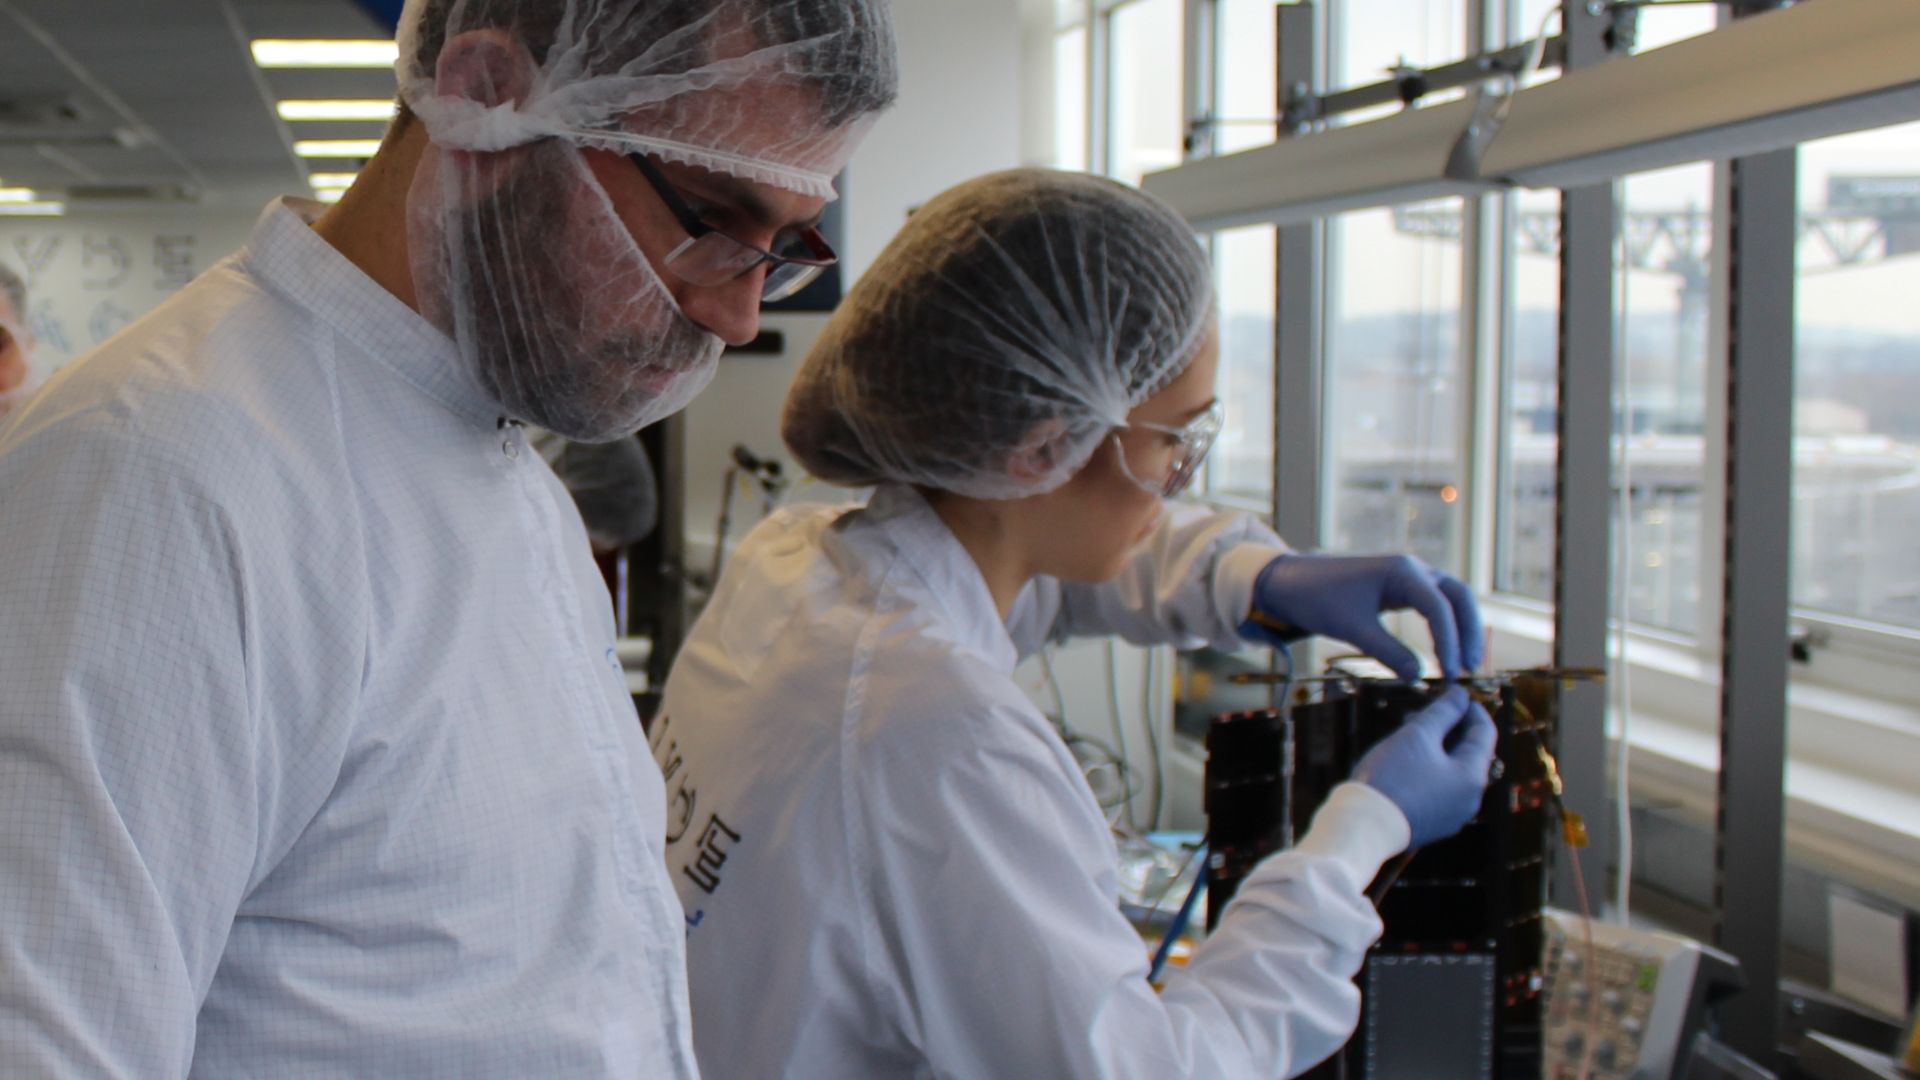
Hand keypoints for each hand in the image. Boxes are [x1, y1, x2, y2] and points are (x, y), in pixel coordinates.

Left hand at [1242, 553, 1483, 679]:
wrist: (1290, 582)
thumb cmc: (1317, 599)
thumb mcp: (1352, 629)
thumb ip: (1387, 652)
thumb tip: (1419, 676)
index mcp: (1403, 571)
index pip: (1440, 608)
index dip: (1450, 642)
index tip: (1452, 674)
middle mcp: (1412, 569)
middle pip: (1458, 596)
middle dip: (1468, 631)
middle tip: (1471, 667)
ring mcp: (1408, 576)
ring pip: (1450, 598)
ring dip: (1461, 627)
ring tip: (1465, 662)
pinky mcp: (1400, 587)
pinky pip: (1434, 604)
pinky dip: (1445, 624)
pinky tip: (1445, 649)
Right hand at [1351, 688, 1497, 847]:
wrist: (1365, 825)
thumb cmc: (1392, 777)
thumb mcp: (1418, 735)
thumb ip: (1443, 711)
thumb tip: (1461, 694)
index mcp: (1473, 777)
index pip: (1485, 733)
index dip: (1471, 709)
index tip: (1455, 694)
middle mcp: (1470, 799)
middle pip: (1469, 754)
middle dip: (1450, 728)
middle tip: (1427, 709)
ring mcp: (1452, 815)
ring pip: (1452, 772)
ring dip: (1438, 748)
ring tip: (1411, 731)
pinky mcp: (1432, 824)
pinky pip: (1439, 790)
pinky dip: (1430, 769)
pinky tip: (1407, 759)